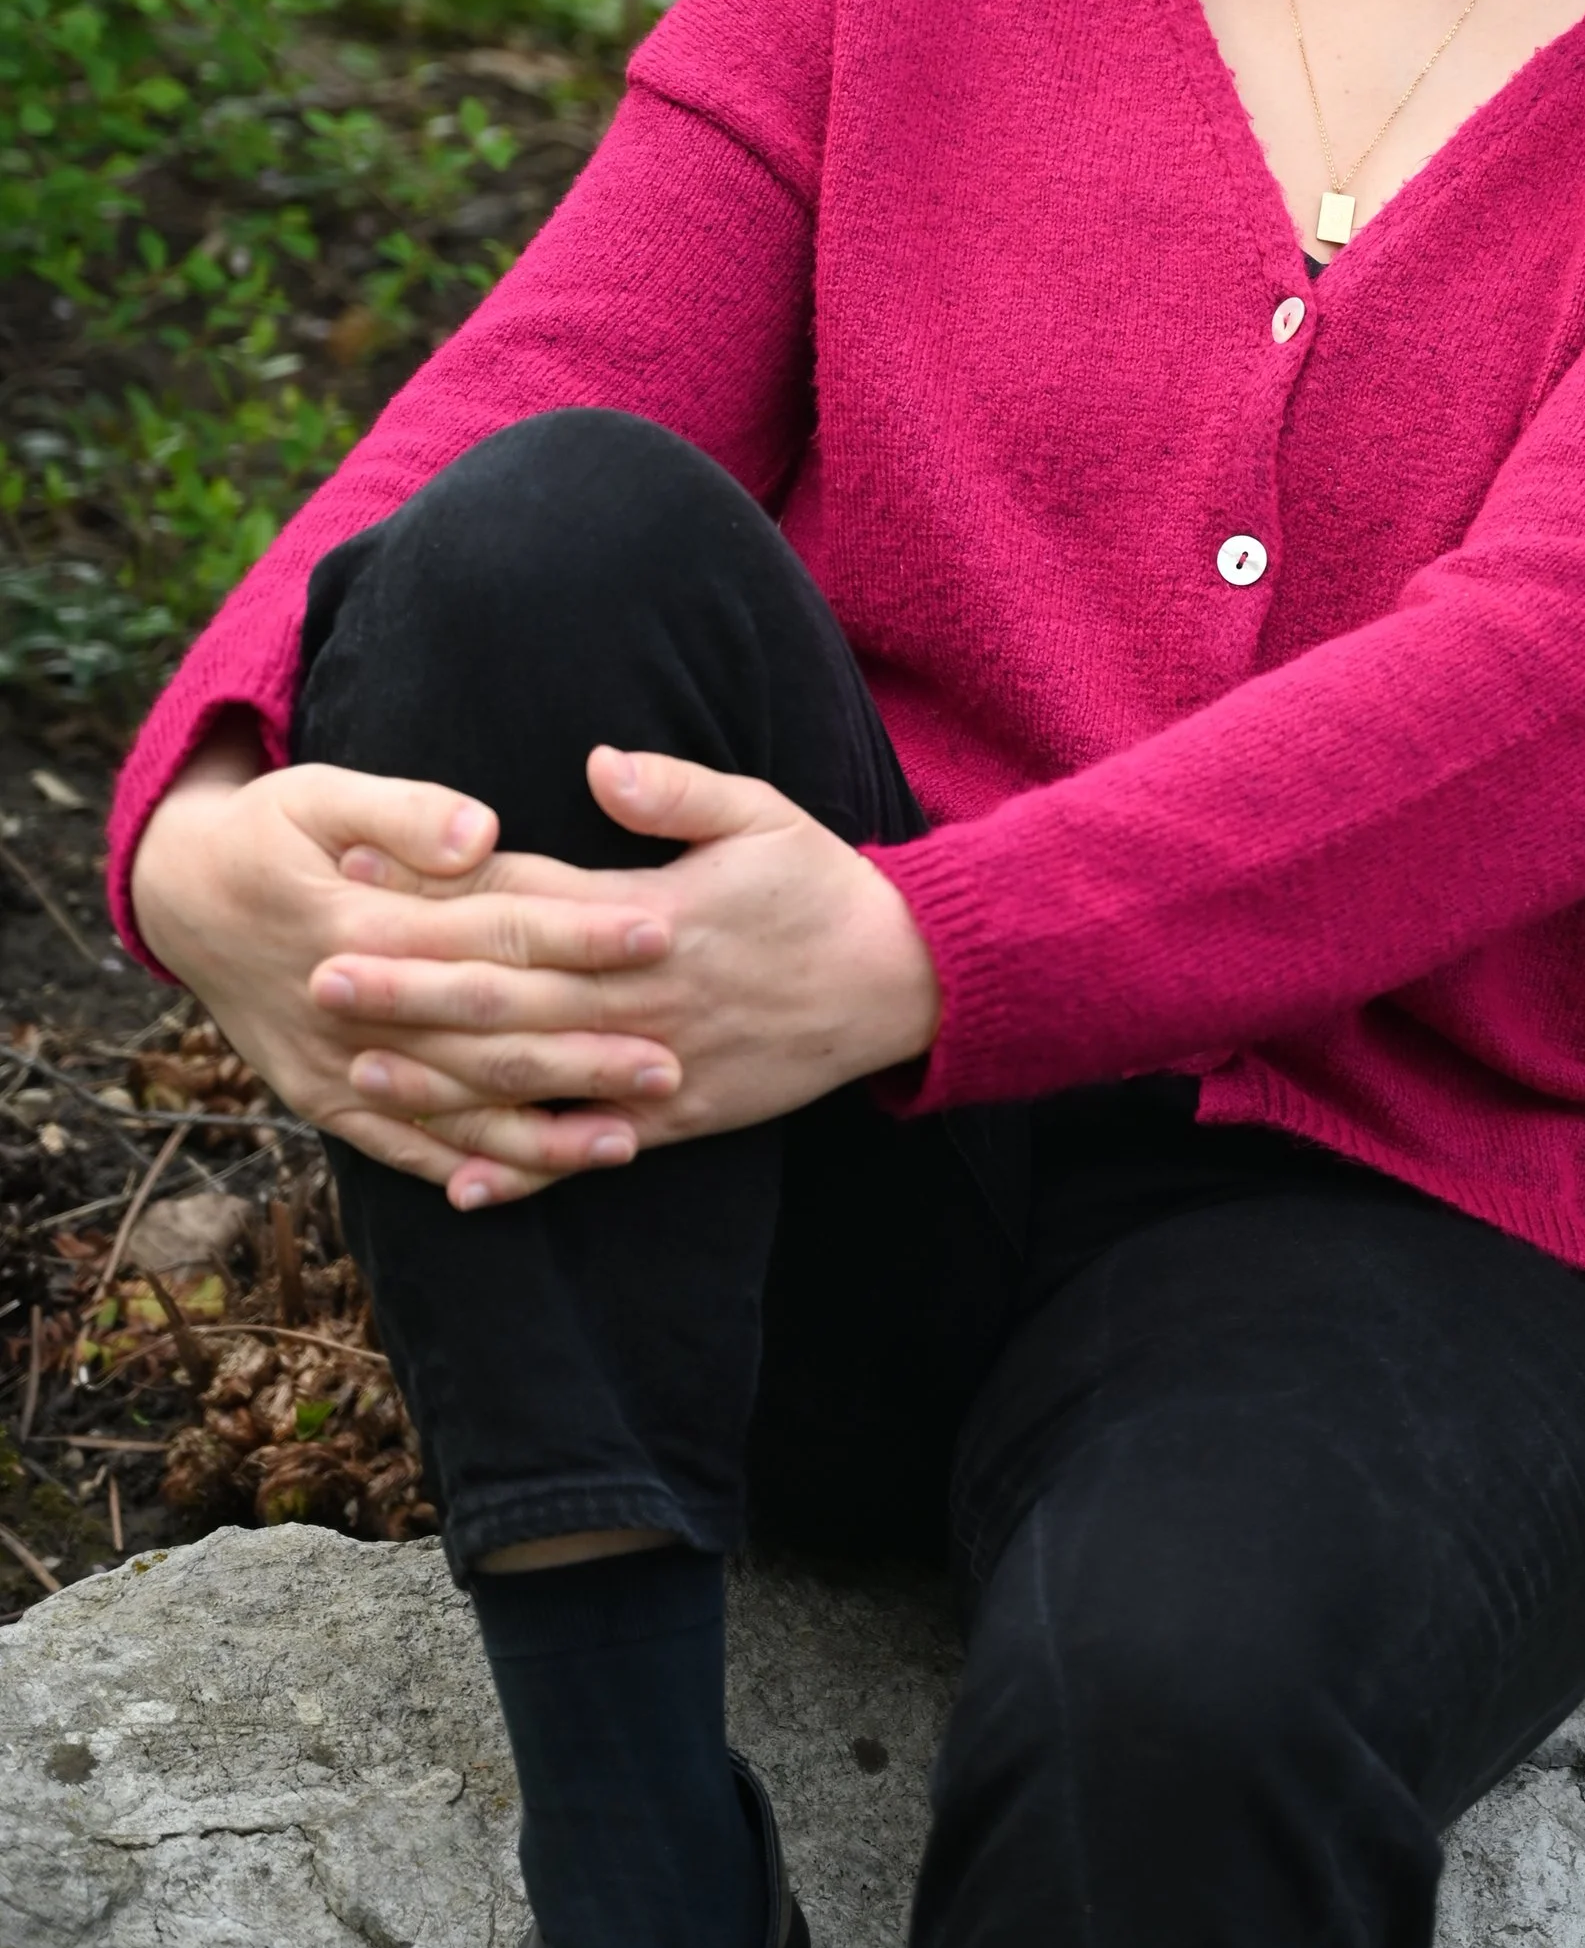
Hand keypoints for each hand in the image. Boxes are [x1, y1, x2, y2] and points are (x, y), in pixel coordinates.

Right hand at [128, 732, 672, 1203]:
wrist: (183, 898)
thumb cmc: (270, 832)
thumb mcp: (320, 794)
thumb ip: (404, 811)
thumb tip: (480, 831)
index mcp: (363, 926)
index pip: (494, 932)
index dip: (580, 932)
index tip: (661, 932)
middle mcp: (352, 1008)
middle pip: (487, 1036)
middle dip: (584, 1052)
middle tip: (672, 1063)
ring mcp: (334, 1066)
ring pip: (453, 1107)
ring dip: (541, 1132)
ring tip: (629, 1141)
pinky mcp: (324, 1098)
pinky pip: (399, 1147)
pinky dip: (461, 1169)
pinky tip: (524, 1184)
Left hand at [306, 745, 939, 1199]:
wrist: (903, 982)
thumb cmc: (823, 885)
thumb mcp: (761, 812)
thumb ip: (675, 790)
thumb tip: (595, 762)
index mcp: (654, 913)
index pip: (527, 898)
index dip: (440, 885)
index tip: (361, 868)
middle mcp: (644, 994)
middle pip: (508, 992)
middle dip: (409, 985)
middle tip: (319, 975)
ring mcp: (659, 1064)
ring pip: (534, 1077)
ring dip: (443, 1078)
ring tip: (358, 1066)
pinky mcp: (678, 1117)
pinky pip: (586, 1149)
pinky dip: (523, 1174)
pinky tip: (454, 1184)